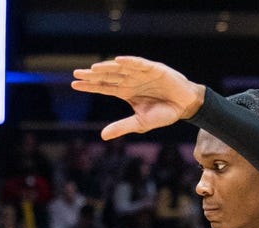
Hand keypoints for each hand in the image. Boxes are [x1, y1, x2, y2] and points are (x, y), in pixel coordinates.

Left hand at [71, 56, 202, 139]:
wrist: (185, 107)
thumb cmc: (163, 114)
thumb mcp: (140, 123)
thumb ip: (121, 126)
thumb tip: (102, 136)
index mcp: (126, 92)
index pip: (103, 88)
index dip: (89, 86)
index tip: (73, 84)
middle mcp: (130, 81)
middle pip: (107, 76)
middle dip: (92, 75)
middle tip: (76, 73)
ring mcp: (141, 74)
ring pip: (120, 69)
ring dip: (106, 67)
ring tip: (93, 68)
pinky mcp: (154, 69)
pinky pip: (140, 63)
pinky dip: (130, 62)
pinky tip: (118, 61)